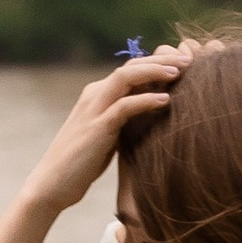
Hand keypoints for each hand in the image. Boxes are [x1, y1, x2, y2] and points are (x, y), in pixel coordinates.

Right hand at [22, 45, 198, 212]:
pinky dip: (146, 100)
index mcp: (97, 94)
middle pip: (131, 65)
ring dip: (155, 71)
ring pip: (126, 77)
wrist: (52, 184)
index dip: (158, 62)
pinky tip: (166, 100)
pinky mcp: (96, 128)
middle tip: (189, 58)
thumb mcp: (107, 134)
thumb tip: (151, 114)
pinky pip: (124, 107)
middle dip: (161, 59)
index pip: (131, 68)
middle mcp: (94, 95)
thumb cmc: (82, 162)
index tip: (184, 63)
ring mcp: (94, 109)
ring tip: (180, 71)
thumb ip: (123, 120)